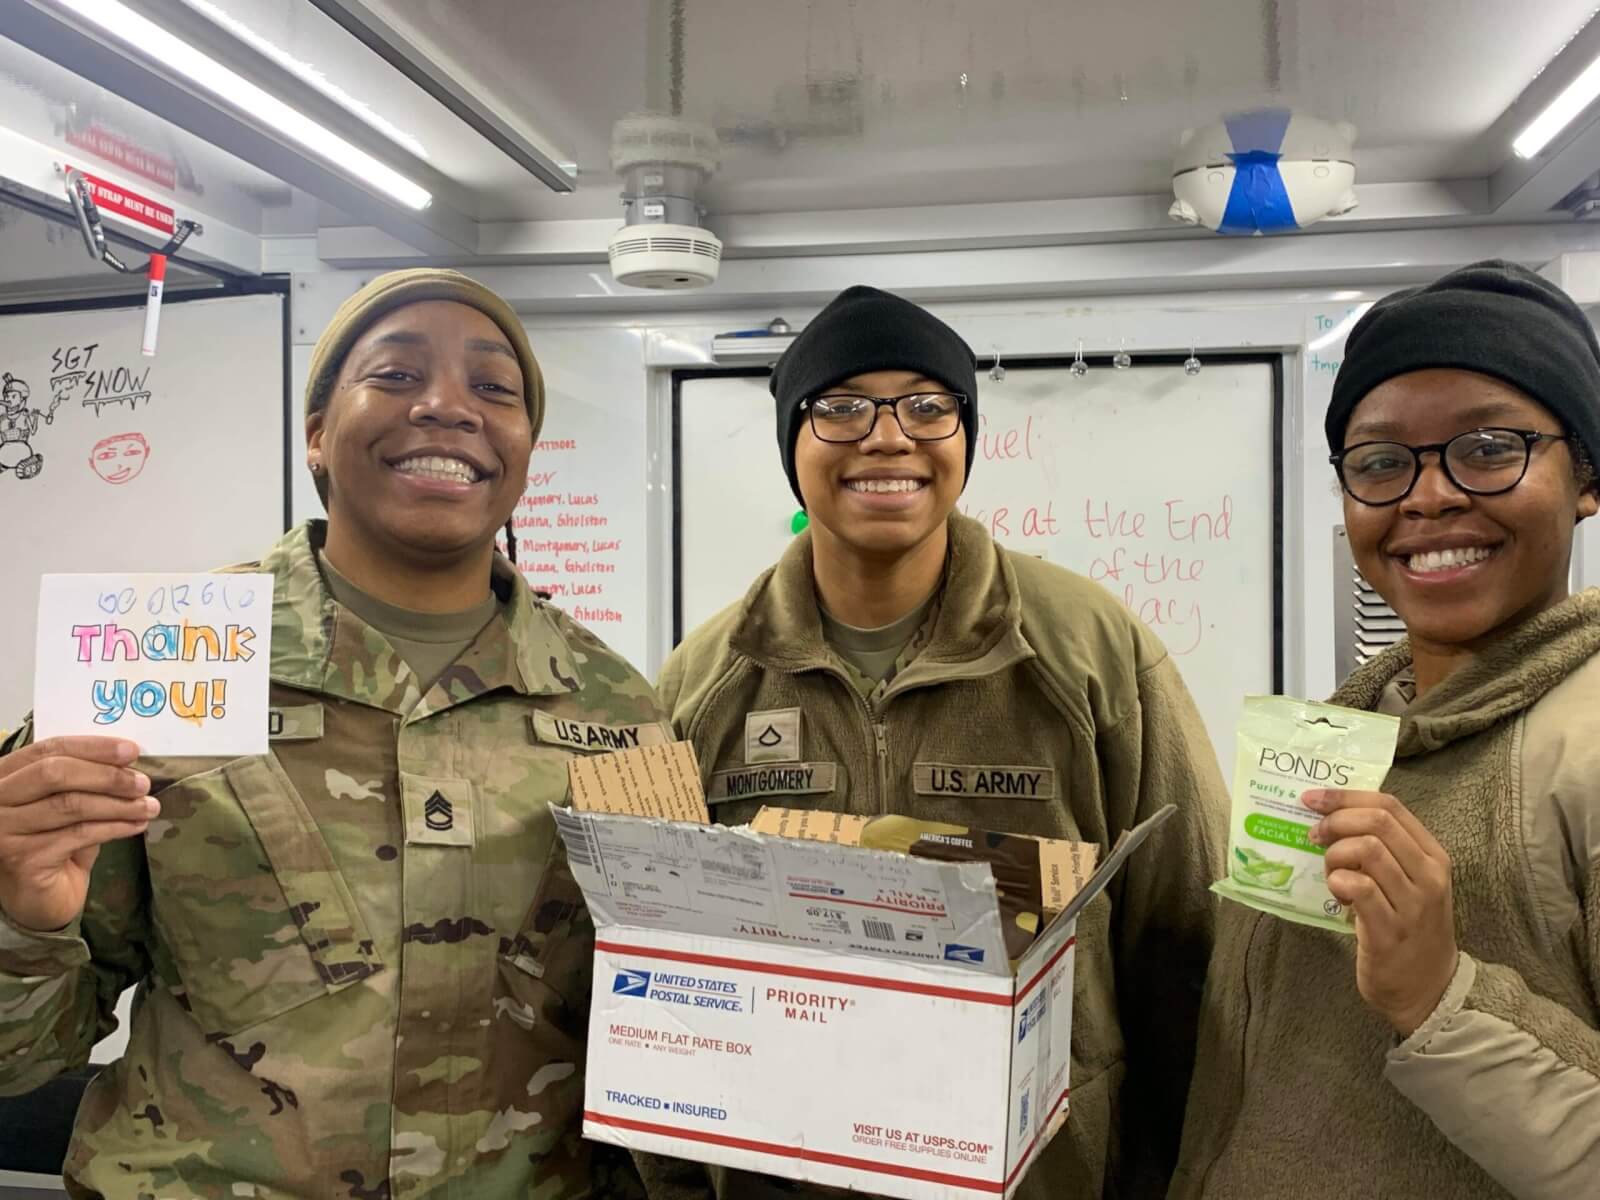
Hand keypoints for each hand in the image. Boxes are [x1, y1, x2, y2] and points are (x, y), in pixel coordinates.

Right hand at [0, 737, 155, 932]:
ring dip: (118, 804)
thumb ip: (85, 781)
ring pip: (71, 804)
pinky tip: (135, 825)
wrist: (38, 898)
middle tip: (143, 783)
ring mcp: (4, 830)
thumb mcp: (66, 804)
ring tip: (149, 806)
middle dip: (107, 775)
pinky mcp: (23, 858)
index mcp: (5, 776)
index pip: (49, 749)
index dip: (93, 747)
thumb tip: (128, 761)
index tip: (132, 750)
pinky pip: (79, 834)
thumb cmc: (53, 844)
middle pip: (55, 773)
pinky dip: (114, 827)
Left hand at [1304, 788, 1457, 1036]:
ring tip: (1331, 873)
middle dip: (1335, 821)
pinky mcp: (1391, 931)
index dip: (1345, 796)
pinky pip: (1360, 889)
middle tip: (1314, 837)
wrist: (1427, 988)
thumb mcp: (1406, 881)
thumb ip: (1381, 849)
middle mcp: (1429, 875)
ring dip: (1335, 855)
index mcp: (1432, 855)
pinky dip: (1339, 883)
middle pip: (1377, 822)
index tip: (1312, 799)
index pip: (1390, 805)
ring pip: (1367, 850)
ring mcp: (1413, 904)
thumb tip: (1328, 816)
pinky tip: (1337, 895)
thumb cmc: (1407, 927)